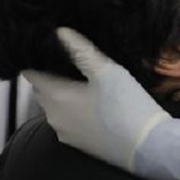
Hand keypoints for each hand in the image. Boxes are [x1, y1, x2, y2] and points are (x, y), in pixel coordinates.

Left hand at [23, 27, 179, 179]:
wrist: (149, 147)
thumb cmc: (127, 106)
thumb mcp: (108, 72)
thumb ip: (82, 50)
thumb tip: (60, 32)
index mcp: (54, 96)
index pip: (31, 72)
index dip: (39, 58)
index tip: (54, 47)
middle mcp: (52, 116)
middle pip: (43, 89)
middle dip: (53, 74)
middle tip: (74, 60)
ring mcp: (65, 133)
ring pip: (56, 105)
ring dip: (66, 93)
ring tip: (88, 81)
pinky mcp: (79, 144)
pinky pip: (70, 120)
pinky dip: (76, 110)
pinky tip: (97, 104)